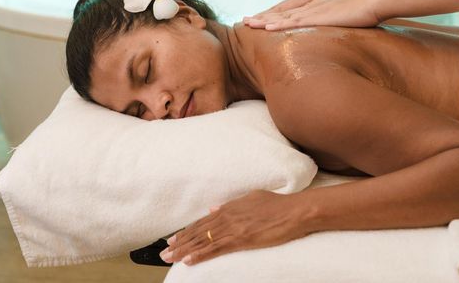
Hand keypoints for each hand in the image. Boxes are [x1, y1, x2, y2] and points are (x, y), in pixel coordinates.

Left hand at [159, 190, 312, 265]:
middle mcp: (226, 217)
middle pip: (198, 232)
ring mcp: (232, 229)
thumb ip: (231, 204)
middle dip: (180, 242)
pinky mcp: (241, 240)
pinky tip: (189, 260)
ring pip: (202, 241)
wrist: (294, 211)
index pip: (203, 222)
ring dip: (184, 250)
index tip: (174, 238)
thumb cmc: (277, 204)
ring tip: (170, 257)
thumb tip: (213, 209)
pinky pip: (216, 249)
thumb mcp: (251, 198)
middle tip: (164, 252)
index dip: (187, 231)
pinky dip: (200, 255)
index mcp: (229, 208)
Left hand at [244, 0, 381, 29]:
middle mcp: (310, 7)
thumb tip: (329, 36)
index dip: (273, 17)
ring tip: (248, 24)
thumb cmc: (362, 10)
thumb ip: (332, 25)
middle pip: (281, 12)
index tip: (259, 22)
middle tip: (244, 21)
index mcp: (314, 7)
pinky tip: (268, 26)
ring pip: (283, 16)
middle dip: (262, 17)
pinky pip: (294, 21)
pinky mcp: (318, 16)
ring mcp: (313, 11)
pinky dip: (280, 23)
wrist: (372, 1)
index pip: (289, 13)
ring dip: (264, 20)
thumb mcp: (343, 18)